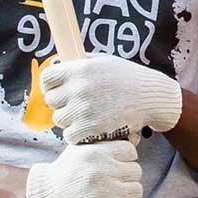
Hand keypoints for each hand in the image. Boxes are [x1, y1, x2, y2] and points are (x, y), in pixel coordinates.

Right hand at [25, 140, 145, 197]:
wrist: (47, 195)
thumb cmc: (67, 171)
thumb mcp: (81, 149)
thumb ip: (105, 144)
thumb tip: (136, 139)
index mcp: (96, 152)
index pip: (130, 151)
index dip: (126, 159)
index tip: (118, 165)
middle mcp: (102, 169)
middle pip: (136, 171)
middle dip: (128, 177)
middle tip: (116, 182)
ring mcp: (104, 191)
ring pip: (137, 190)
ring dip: (130, 194)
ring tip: (117, 195)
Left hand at [42, 54, 182, 143]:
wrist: (151, 97)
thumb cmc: (128, 78)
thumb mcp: (104, 62)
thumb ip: (81, 62)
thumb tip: (59, 63)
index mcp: (80, 69)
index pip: (47, 78)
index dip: (50, 85)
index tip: (57, 90)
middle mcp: (79, 88)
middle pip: (51, 101)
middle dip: (62, 103)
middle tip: (76, 105)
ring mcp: (84, 109)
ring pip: (60, 120)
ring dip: (70, 120)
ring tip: (86, 116)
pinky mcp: (90, 128)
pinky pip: (70, 136)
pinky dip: (78, 135)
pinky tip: (90, 128)